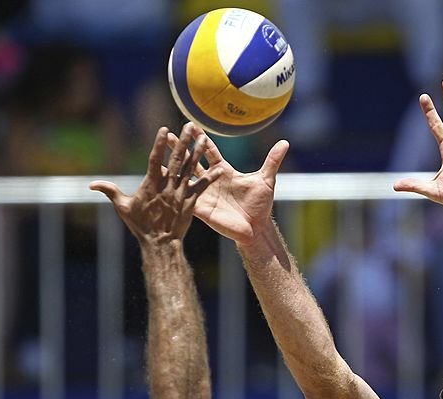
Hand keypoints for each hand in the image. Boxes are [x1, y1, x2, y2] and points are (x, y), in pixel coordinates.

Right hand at [90, 122, 204, 243]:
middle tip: (190, 125)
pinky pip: (201, 187)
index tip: (164, 129)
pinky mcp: (190, 203)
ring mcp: (180, 194)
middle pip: (177, 160)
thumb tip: (91, 184)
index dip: (160, 144)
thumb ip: (110, 192)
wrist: (160, 244)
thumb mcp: (123, 207)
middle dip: (184, 141)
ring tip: (205, 138)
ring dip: (198, 153)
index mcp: (151, 184)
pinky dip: (210, 178)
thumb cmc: (140, 226)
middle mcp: (168, 186)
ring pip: (191, 170)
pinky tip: (220, 168)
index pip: (156, 160)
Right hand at [167, 130, 288, 245]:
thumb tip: (285, 142)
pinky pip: (183, 194)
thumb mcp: (266, 180)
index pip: (209, 152)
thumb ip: (272, 161)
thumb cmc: (260, 205)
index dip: (201, 139)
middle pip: (192, 160)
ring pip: (184, 175)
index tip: (191, 125)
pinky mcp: (199, 206)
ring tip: (157, 153)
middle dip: (180, 147)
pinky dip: (172, 187)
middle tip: (166, 133)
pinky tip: (160, 179)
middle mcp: (211, 180)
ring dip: (172, 164)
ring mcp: (203, 193)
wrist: (254, 229)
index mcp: (224, 171)